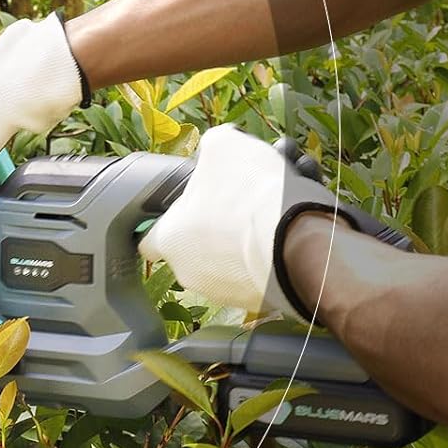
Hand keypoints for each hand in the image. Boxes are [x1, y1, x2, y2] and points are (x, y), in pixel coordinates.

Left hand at [138, 124, 354, 317]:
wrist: (297, 238)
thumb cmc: (249, 192)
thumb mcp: (224, 146)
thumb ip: (212, 147)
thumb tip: (216, 150)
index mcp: (169, 238)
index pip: (149, 238)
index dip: (168, 218)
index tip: (188, 205)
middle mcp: (189, 271)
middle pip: (199, 241)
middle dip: (222, 217)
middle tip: (249, 194)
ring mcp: (224, 291)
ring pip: (235, 255)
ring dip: (253, 230)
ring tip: (282, 202)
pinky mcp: (259, 300)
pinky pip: (264, 269)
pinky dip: (277, 248)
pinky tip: (296, 222)